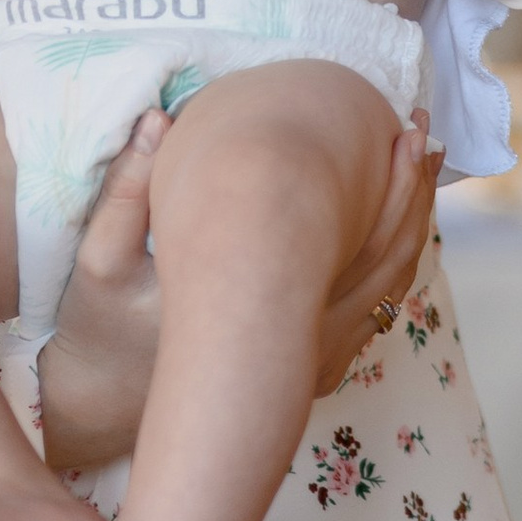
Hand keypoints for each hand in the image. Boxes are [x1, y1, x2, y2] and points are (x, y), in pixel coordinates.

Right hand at [35, 105, 437, 473]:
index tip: (396, 126)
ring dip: (410, 224)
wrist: (109, 402)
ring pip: (387, 288)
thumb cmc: (102, 327)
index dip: (382, 181)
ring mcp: (309, 361)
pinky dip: (395, 263)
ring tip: (420, 165)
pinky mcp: (310, 368)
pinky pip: (372, 311)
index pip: (342, 239)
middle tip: (421, 132)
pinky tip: (396, 223)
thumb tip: (157, 118)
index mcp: (253, 306)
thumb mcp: (100, 261)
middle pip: (382, 261)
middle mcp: (295, 339)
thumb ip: (128, 189)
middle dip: (409, 192)